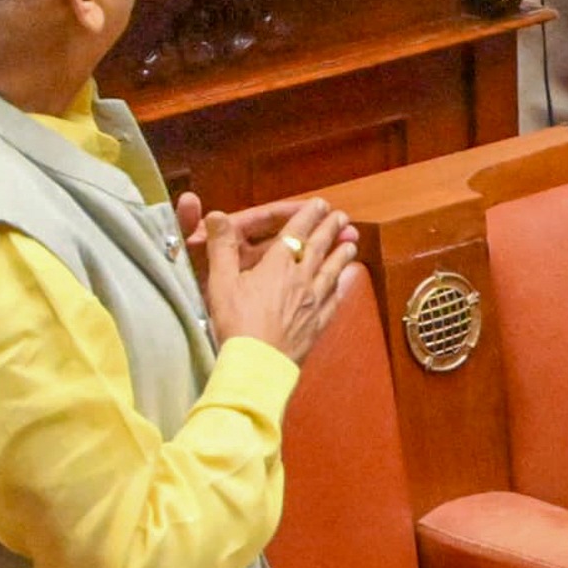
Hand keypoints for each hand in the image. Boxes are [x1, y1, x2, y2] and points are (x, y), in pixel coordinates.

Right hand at [190, 193, 357, 362]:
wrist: (257, 363)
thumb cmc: (235, 322)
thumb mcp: (221, 282)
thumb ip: (222, 247)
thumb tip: (216, 215)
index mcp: (277, 265)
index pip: (296, 232)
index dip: (308, 215)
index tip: (320, 204)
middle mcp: (301, 278)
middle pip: (320, 247)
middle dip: (330, 228)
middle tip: (341, 216)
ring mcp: (314, 301)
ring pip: (332, 271)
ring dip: (342, 254)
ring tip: (351, 242)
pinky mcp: (318, 323)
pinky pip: (334, 299)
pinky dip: (341, 286)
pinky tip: (345, 282)